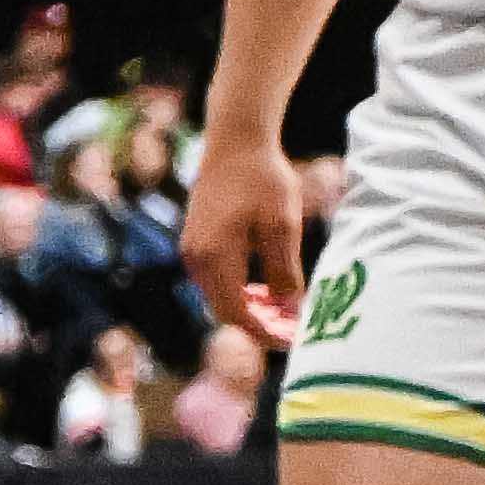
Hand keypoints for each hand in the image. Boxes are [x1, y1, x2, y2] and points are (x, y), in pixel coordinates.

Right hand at [183, 132, 306, 347]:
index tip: (293, 341)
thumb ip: (284, 271)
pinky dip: (240, 292)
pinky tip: (265, 288)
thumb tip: (289, 310)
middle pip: (223, 309)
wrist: (236, 144)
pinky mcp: (197, 242)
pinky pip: (216, 280)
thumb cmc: (263, 180)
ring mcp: (192, 250)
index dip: (264, 333)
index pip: (235, 313)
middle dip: (257, 325)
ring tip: (284, 312)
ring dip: (249, 309)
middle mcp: (195, 259)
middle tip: (293, 331)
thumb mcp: (283, 226)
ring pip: (219, 296)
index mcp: (214, 258)